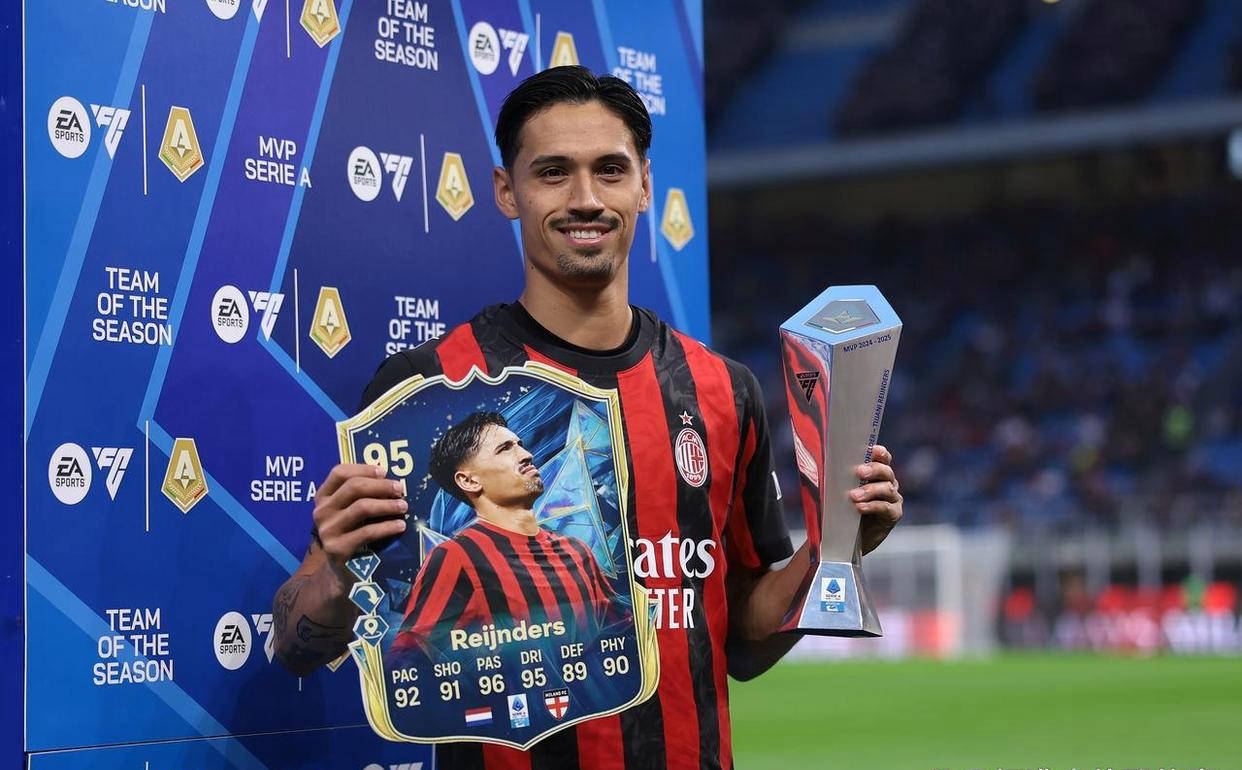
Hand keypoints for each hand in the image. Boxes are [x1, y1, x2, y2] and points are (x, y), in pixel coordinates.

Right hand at [312, 463, 407, 584]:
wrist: (342, 571)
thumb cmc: (352, 534)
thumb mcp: (350, 511)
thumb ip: (362, 494)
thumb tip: (390, 479)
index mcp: (322, 497)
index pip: (339, 472)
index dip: (363, 468)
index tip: (384, 471)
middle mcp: (321, 511)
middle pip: (354, 487)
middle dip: (381, 486)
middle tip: (400, 490)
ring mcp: (327, 530)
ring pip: (362, 507)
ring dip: (387, 505)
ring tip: (403, 507)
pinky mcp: (337, 548)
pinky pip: (367, 532)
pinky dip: (387, 526)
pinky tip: (400, 526)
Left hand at [850, 444, 902, 554]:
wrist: (848, 537)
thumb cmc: (844, 509)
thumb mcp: (841, 490)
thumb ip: (841, 478)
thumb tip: (825, 462)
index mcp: (878, 474)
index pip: (883, 458)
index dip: (880, 453)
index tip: (871, 450)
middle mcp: (889, 483)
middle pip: (886, 471)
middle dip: (873, 469)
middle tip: (858, 472)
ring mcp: (894, 499)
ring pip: (887, 489)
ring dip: (869, 490)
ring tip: (853, 496)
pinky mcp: (894, 514)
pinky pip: (886, 507)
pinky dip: (872, 506)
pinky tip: (859, 507)